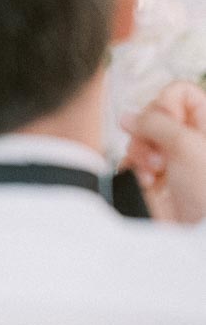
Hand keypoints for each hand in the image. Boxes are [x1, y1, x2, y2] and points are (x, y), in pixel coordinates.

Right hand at [120, 81, 205, 223]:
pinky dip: (134, 171)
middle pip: (153, 114)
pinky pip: (131, 164)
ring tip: (155, 173)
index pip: (179, 91)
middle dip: (148, 133)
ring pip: (139, 139)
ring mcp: (169, 159)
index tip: (167, 122)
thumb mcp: (185, 145)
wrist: (197, 232)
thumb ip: (155, 123)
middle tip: (159, 154)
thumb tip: (127, 116)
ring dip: (140, 154)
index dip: (167, 102)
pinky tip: (149, 183)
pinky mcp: (154, 179)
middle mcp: (187, 138)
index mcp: (204, 123)